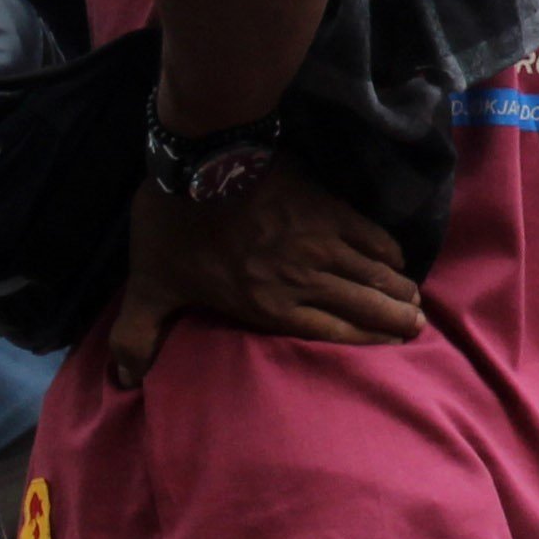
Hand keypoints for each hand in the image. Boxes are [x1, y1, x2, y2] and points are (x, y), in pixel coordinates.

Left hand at [106, 162, 420, 384]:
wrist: (203, 159)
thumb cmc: (176, 226)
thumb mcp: (150, 286)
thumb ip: (139, 334)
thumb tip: (122, 379)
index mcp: (267, 304)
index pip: (331, 329)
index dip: (366, 340)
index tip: (391, 346)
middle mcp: (303, 279)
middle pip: (363, 304)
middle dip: (394, 318)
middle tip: (416, 326)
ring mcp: (320, 242)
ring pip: (372, 272)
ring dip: (397, 288)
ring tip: (414, 300)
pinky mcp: (328, 207)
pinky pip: (370, 234)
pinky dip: (387, 249)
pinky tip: (396, 257)